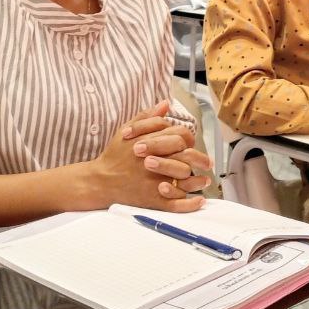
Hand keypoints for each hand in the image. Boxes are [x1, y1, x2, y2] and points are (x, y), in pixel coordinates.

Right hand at [87, 103, 206, 211]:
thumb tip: (166, 104)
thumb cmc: (115, 154)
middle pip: (186, 156)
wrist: (101, 181)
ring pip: (184, 180)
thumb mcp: (127, 130)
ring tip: (205, 179)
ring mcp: (154, 182)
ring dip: (198, 180)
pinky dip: (190, 204)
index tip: (192, 144)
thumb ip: (148, 117)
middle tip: (207, 163)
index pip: (180, 136)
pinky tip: (199, 200)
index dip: (189, 139)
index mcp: (151, 143)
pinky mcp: (153, 200)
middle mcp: (155, 162)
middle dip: (200, 159)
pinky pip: (176, 204)